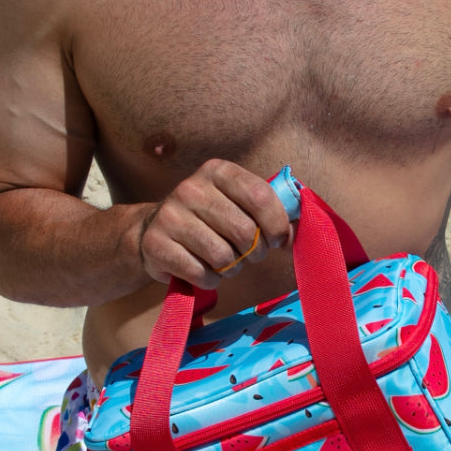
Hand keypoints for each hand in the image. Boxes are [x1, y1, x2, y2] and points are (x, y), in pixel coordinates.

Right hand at [138, 159, 293, 287]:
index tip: (276, 239)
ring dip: (230, 268)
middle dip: (254, 252)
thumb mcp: (236, 203)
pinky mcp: (157, 245)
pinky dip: (209, 280)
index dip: (276, 225)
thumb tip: (297, 234)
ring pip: (224, 257)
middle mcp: (191, 188)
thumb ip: (269, 212)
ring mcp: (170, 216)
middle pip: (245, 232)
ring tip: (221, 260)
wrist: (153, 231)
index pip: (260, 196)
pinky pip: (202, 274)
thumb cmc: (207, 220)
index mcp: (217, 171)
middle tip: (246, 253)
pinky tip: (201, 268)